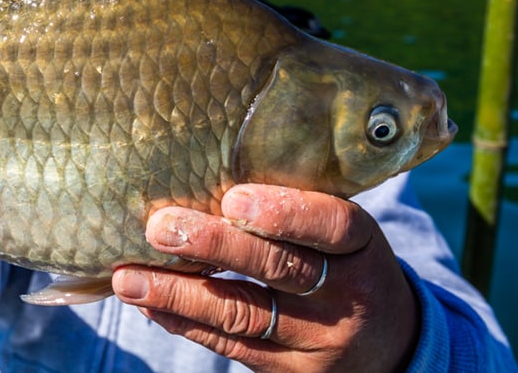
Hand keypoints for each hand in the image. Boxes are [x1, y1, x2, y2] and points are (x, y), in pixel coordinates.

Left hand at [111, 184, 417, 372]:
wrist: (388, 344)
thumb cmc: (343, 262)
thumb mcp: (340, 232)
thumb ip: (294, 204)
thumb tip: (206, 165)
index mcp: (361, 246)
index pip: (333, 225)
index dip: (285, 212)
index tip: (233, 197)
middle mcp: (345, 296)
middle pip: (279, 269)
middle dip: (214, 246)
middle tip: (160, 227)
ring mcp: (317, 340)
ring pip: (244, 314)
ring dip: (179, 293)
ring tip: (130, 276)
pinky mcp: (289, 372)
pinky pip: (230, 346)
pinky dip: (184, 321)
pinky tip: (149, 302)